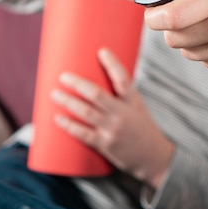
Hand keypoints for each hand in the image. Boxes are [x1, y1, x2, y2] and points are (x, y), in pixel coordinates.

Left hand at [51, 48, 173, 188]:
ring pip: (86, 112)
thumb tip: (95, 78)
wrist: (152, 157)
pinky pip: (83, 133)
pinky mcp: (105, 144)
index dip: (112, 64)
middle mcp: (123, 114)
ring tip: (55, 94)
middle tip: (63, 76)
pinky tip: (57, 118)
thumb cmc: (141, 127)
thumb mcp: (137, 107)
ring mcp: (113, 130)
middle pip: (97, 95)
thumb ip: (120, 95)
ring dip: (68, 101)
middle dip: (78, 84)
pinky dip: (69, 125)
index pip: (123, 79)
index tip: (101, 51)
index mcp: (133, 101)